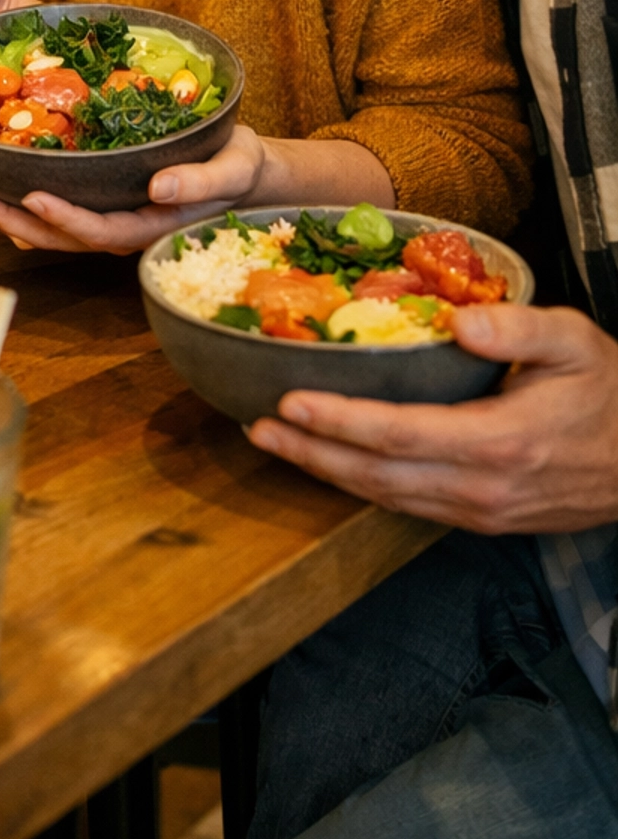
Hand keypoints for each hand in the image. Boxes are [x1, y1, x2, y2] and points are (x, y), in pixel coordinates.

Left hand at [0, 127, 392, 254]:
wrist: (248, 169)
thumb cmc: (241, 168)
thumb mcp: (232, 170)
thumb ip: (199, 183)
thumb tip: (158, 189)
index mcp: (152, 226)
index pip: (100, 232)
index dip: (64, 220)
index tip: (31, 197)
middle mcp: (124, 228)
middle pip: (60, 237)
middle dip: (12, 217)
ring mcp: (112, 217)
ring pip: (51, 228)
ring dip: (8, 211)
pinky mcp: (105, 201)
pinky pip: (60, 212)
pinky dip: (25, 203)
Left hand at [248, 302, 617, 531]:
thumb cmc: (608, 391)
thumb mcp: (576, 341)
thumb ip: (520, 328)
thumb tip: (461, 320)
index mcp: (501, 441)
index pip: (401, 435)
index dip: (341, 422)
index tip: (290, 402)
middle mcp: (483, 486)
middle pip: (378, 476)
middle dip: (312, 453)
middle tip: (255, 427)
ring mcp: (480, 511)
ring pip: (386, 498)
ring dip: (326, 472)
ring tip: (274, 442)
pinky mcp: (480, 519)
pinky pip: (407, 505)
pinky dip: (360, 486)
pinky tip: (329, 462)